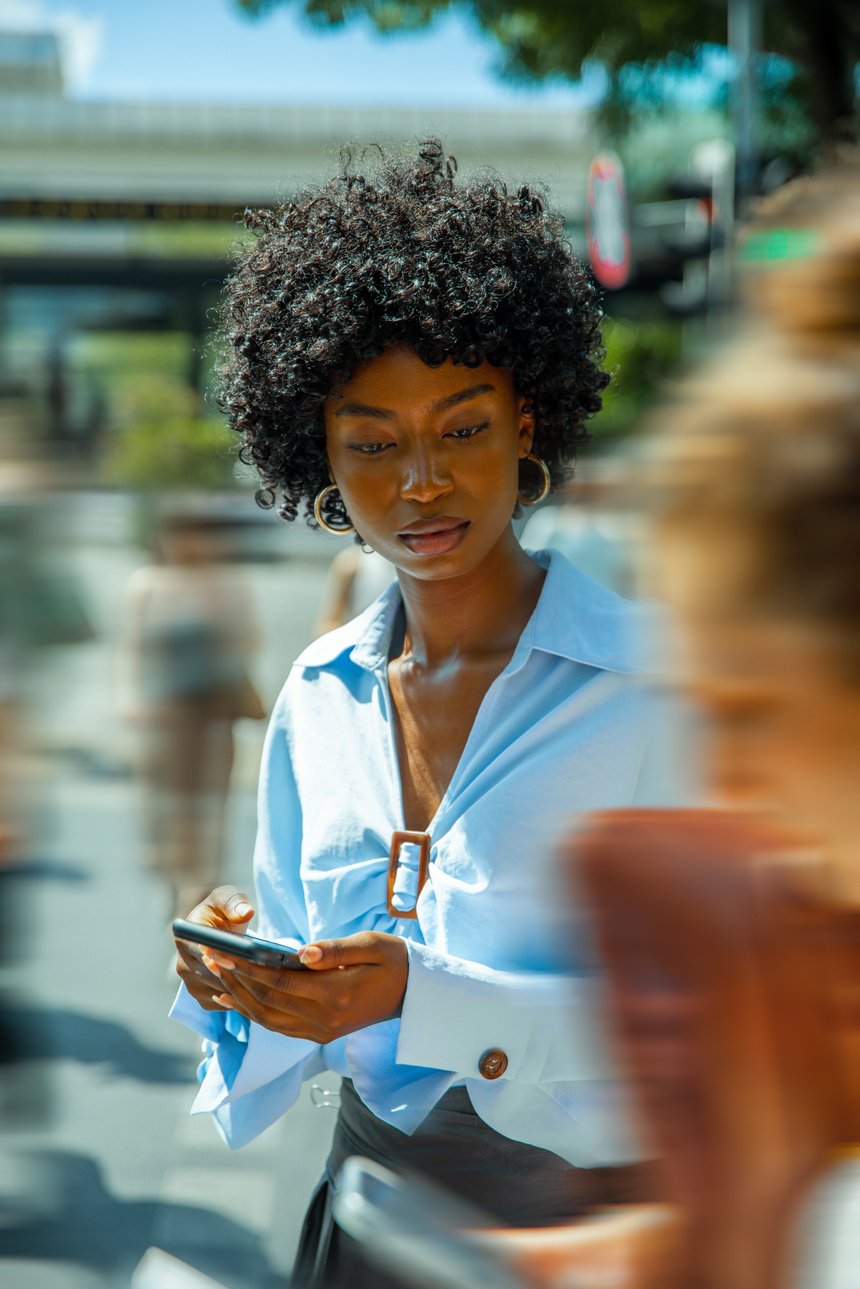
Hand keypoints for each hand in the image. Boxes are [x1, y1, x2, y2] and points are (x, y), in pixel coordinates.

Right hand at [174, 885, 253, 1010]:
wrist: (219, 929)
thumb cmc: (224, 910)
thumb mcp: (229, 898)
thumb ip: (235, 903)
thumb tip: (246, 912)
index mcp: (184, 938)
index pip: (201, 952)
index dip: (220, 957)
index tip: (239, 958)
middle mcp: (182, 964)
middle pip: (212, 977)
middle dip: (237, 974)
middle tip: (264, 971)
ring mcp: (191, 983)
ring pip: (219, 992)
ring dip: (241, 988)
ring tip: (265, 978)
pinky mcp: (202, 997)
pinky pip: (222, 1004)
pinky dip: (239, 998)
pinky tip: (257, 988)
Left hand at [203, 931, 407, 1042]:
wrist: (413, 994)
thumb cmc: (394, 960)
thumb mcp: (372, 943)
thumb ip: (335, 948)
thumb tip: (301, 952)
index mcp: (336, 994)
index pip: (280, 982)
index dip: (248, 968)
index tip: (224, 952)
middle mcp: (324, 1020)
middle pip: (267, 1001)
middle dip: (236, 979)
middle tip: (211, 957)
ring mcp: (320, 1032)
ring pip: (267, 1018)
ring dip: (239, 997)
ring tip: (217, 973)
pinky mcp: (319, 1035)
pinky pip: (277, 1026)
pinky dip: (252, 1012)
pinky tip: (235, 997)